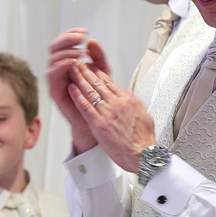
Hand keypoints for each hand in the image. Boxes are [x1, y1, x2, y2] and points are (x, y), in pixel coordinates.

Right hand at [47, 30, 98, 153]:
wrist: (96, 122)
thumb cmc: (98, 98)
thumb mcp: (102, 73)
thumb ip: (99, 57)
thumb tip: (92, 41)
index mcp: (68, 62)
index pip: (65, 42)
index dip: (72, 34)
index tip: (85, 32)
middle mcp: (59, 69)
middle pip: (54, 47)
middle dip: (67, 40)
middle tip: (80, 38)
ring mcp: (56, 80)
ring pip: (52, 59)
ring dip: (65, 52)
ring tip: (80, 52)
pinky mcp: (55, 92)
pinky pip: (52, 74)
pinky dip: (62, 65)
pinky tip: (74, 63)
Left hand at [68, 44, 156, 172]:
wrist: (143, 154)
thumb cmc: (144, 139)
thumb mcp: (144, 115)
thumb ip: (135, 102)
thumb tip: (128, 93)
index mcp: (127, 101)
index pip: (110, 82)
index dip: (98, 73)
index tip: (91, 66)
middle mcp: (117, 104)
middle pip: (98, 83)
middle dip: (86, 71)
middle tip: (78, 62)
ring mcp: (107, 113)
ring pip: (90, 92)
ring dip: (79, 79)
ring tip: (71, 69)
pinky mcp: (99, 124)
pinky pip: (85, 107)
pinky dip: (77, 96)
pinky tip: (70, 88)